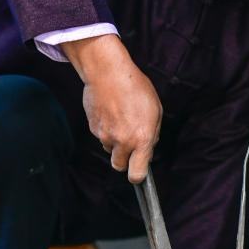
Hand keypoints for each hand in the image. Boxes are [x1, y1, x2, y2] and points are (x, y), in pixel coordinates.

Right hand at [60, 34, 161, 182]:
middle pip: (119, 166)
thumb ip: (153, 133)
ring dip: (115, 141)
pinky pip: (100, 135)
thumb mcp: (156, 109)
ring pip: (109, 149)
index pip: (137, 174)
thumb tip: (148, 146)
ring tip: (120, 119)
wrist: (108, 72)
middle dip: (125, 159)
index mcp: (141, 139)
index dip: (138, 175)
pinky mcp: (92, 127)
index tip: (139, 170)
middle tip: (129, 143)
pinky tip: (110, 112)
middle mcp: (122, 141)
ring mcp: (105, 135)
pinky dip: (105, 129)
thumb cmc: (135, 87)